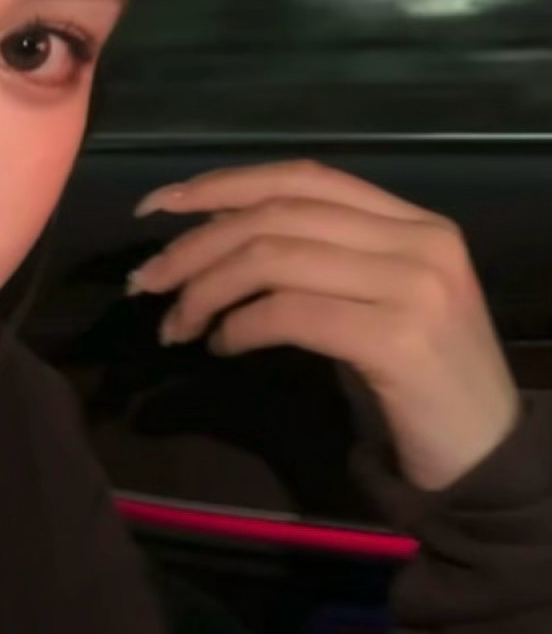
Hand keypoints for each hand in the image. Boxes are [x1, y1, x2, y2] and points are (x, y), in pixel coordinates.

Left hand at [128, 158, 521, 493]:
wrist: (488, 456)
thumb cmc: (422, 382)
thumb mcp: (377, 300)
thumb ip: (319, 258)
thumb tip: (215, 236)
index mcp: (413, 221)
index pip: (303, 178)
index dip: (221, 184)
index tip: (157, 205)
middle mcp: (418, 240)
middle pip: (278, 214)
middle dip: (195, 244)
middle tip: (146, 281)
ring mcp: (414, 284)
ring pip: (275, 257)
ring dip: (206, 290)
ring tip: (175, 325)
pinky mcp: (397, 337)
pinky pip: (289, 312)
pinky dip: (239, 326)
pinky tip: (221, 346)